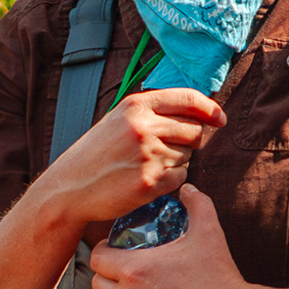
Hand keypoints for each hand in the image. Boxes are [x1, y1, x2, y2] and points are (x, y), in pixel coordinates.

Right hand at [36, 87, 224, 236]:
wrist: (67, 190)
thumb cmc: (95, 155)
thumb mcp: (119, 121)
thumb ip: (154, 112)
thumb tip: (200, 112)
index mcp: (136, 106)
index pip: (189, 98)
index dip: (210, 108)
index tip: (220, 119)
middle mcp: (143, 126)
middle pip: (194, 130)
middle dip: (189, 141)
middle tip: (167, 150)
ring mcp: (147, 154)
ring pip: (188, 155)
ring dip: (177, 161)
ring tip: (147, 165)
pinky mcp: (149, 181)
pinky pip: (181, 177)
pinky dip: (172, 180)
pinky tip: (149, 180)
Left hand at [90, 185, 259, 288]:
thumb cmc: (218, 276)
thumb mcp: (209, 232)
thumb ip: (196, 204)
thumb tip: (187, 189)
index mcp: (136, 270)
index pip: (97, 258)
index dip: (104, 249)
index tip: (115, 247)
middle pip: (96, 282)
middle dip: (107, 272)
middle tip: (123, 267)